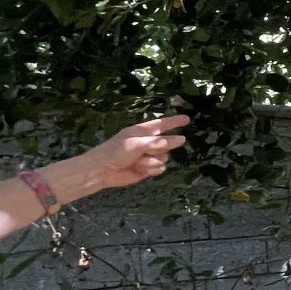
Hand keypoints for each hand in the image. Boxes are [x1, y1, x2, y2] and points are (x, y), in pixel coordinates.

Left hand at [55, 116, 190, 197]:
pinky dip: (152, 169)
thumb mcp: (137, 143)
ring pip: (164, 157)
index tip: (187, 118)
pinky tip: (141, 169)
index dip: (175, 121)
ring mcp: (148, 156)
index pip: (163, 124)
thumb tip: (182, 139)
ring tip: (138, 162)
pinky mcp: (148, 168)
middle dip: (160, 147)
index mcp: (143, 132)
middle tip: (146, 151)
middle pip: (167, 143)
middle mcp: (147, 143)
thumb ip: (159, 142)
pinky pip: (160, 168)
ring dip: (152, 161)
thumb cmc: (116, 152)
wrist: (103, 171)